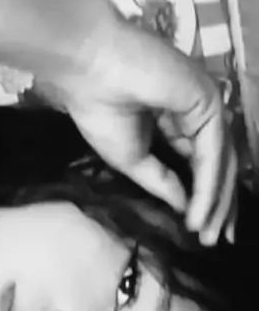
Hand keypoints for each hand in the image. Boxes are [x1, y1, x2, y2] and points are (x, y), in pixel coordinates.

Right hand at [37, 9, 235, 244]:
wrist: (88, 69)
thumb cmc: (100, 108)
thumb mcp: (132, 159)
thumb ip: (162, 182)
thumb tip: (186, 207)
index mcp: (179, 120)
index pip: (203, 162)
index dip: (207, 197)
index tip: (204, 233)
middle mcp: (198, 111)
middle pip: (220, 164)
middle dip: (221, 204)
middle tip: (218, 240)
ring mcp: (206, 104)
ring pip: (222, 161)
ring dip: (217, 202)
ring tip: (209, 234)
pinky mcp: (207, 101)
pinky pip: (212, 153)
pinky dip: (208, 186)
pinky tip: (200, 213)